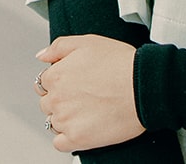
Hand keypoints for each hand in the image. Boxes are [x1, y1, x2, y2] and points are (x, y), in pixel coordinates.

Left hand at [35, 34, 143, 152]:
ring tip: (90, 108)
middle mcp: (57, 99)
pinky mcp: (76, 139)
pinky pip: (60, 143)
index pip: (45, 81)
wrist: (143, 86)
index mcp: (57, 75)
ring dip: (67, 117)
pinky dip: (69, 136)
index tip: (76, 80)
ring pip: (54, 122)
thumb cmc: (121, 63)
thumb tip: (42, 56)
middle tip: (85, 94)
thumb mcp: (89, 41)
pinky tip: (85, 124)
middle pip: (48, 102)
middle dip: (62, 98)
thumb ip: (60, 46)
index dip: (61, 79)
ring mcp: (65, 121)